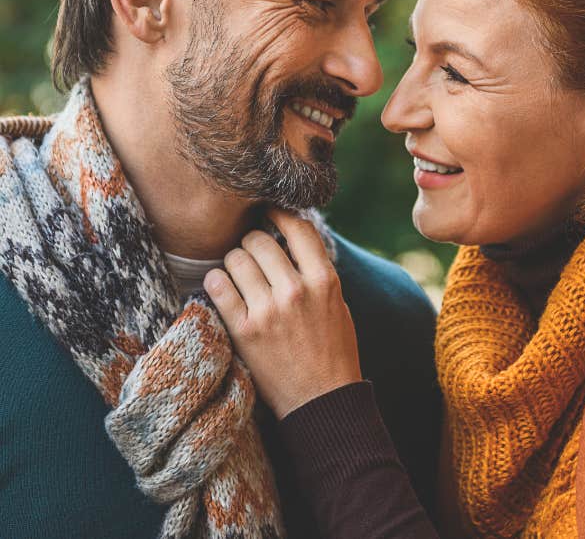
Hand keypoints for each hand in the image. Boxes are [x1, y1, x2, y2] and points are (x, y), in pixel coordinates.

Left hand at [204, 209, 361, 419]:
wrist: (322, 401)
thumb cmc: (333, 350)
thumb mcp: (337, 303)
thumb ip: (316, 270)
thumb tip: (291, 235)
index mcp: (324, 280)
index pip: (298, 226)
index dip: (279, 213)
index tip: (269, 213)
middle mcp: (296, 290)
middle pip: (259, 240)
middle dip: (252, 242)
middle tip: (251, 252)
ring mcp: (268, 310)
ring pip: (236, 259)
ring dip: (234, 261)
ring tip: (239, 273)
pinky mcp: (244, 331)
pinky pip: (218, 286)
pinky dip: (216, 281)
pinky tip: (222, 286)